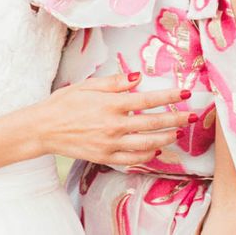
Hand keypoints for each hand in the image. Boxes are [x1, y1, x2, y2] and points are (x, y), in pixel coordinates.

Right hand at [35, 73, 192, 165]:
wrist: (44, 128)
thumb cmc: (64, 103)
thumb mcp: (88, 85)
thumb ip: (114, 82)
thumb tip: (137, 77)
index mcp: (110, 104)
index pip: (148, 99)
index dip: (169, 97)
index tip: (185, 93)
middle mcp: (113, 125)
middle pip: (153, 123)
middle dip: (176, 119)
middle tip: (192, 116)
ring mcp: (111, 144)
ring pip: (148, 143)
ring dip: (167, 137)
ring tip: (178, 132)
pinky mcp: (106, 157)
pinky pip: (134, 159)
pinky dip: (148, 154)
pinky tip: (156, 148)